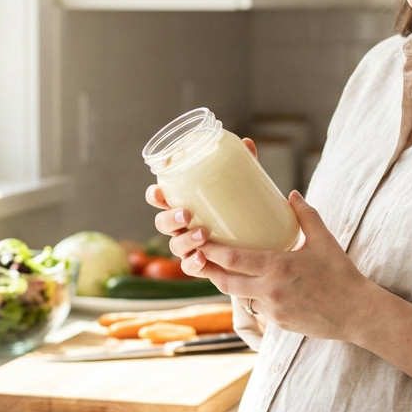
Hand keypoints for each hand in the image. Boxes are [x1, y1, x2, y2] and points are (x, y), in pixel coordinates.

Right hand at [146, 137, 256, 270]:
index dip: (155, 196)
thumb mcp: (243, 188)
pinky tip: (202, 258)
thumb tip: (247, 142)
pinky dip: (193, 263)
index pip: (161, 199)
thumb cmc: (241, 210)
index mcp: (185, 204)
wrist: (257, 247)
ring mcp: (189, 248)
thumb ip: (244, 166)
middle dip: (169, 219)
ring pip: (175, 246)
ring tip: (204, 234)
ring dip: (185, 240)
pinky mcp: (201, 265)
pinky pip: (190, 268)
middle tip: (187, 213)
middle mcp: (182, 227)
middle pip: (162, 224)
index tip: (159, 192)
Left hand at [182, 191, 376, 342]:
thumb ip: (306, 216)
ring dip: (228, 283)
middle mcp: (270, 290)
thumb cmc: (342, 275)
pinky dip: (252, 296)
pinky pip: (257, 308)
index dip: (210, 250)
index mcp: (278, 267)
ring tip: (218, 269)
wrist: (357, 313)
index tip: (198, 240)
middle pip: (224, 281)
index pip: (232, 258)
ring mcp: (272, 310)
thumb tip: (292, 194)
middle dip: (207, 269)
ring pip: (239, 296)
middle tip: (196, 256)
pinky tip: (252, 286)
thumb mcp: (324, 241)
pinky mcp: (278, 323)